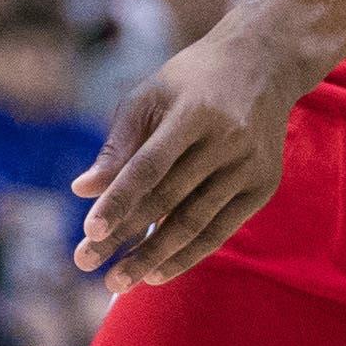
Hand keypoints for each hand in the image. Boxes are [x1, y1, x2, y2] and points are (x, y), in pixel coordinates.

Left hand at [71, 29, 307, 291]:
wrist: (261, 64)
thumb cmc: (190, 81)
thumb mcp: (148, 96)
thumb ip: (117, 145)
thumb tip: (82, 190)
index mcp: (192, 113)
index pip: (149, 166)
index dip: (119, 200)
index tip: (89, 230)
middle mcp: (225, 142)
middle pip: (168, 200)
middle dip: (125, 237)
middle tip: (86, 263)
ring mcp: (248, 167)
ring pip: (195, 223)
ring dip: (154, 256)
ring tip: (118, 281)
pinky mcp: (263, 187)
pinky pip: (220, 231)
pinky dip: (188, 254)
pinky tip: (157, 272)